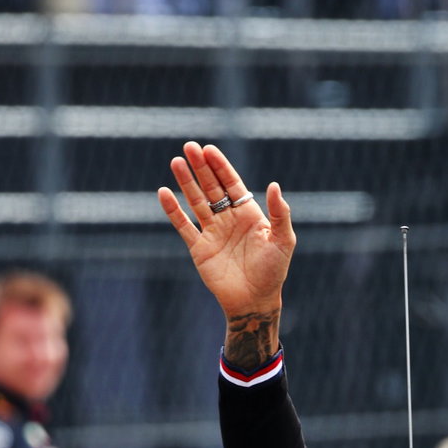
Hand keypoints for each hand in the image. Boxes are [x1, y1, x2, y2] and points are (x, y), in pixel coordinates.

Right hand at [158, 142, 294, 323]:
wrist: (255, 300)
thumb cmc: (273, 271)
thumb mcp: (282, 240)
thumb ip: (280, 213)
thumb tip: (274, 185)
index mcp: (249, 214)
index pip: (232, 184)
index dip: (220, 166)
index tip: (209, 149)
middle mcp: (229, 219)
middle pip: (212, 188)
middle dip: (201, 168)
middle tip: (189, 147)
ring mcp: (212, 232)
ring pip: (196, 202)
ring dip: (186, 182)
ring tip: (176, 162)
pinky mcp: (199, 248)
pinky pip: (183, 226)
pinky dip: (173, 211)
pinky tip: (164, 193)